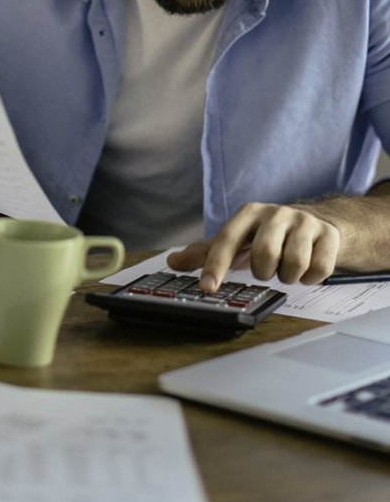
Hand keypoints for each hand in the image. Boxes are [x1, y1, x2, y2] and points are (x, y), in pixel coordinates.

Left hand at [167, 202, 340, 290]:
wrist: (317, 223)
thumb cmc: (268, 235)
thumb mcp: (237, 240)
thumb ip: (205, 253)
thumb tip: (172, 261)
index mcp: (248, 213)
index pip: (227, 240)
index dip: (216, 265)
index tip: (207, 288)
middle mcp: (276, 213)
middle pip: (265, 254)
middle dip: (264, 271)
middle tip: (267, 269)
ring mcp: (305, 222)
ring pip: (294, 264)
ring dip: (288, 276)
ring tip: (287, 268)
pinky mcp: (329, 234)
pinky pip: (319, 269)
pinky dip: (311, 278)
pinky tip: (307, 269)